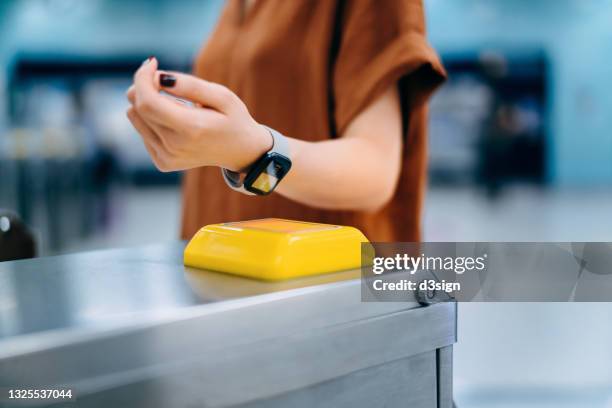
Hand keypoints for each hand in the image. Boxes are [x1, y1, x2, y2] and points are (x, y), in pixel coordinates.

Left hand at [126, 57, 271, 171]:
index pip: (147, 101)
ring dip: (147, 102)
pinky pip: (142, 131)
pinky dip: (152, 119)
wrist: (241, 152)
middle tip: (163, 79)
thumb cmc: (233, 119)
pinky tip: (173, 120)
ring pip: (135, 117)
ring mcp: (167, 157)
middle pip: (137, 107)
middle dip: (144, 85)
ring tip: (174, 103)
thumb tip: (159, 77)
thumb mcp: (222, 96)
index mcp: (191, 129)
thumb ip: (191, 85)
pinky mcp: (162, 162)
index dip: (143, 78)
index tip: (153, 63)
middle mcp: (174, 147)